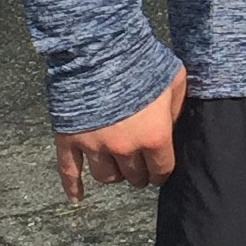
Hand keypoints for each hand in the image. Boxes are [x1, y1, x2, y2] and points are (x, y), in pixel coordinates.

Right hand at [53, 68, 186, 203]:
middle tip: (139, 165)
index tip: (159, 170)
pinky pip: (68, 171)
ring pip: (106, 176)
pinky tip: (76, 199)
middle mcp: (124, 148)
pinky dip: (72, 186)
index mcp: (154, 137)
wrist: (99, 46)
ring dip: (113, 173)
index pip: (161, 170)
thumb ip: (176, 108)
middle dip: (139, 172)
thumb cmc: (142, 59)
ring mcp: (94, 145)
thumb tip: (171, 124)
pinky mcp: (69, 138)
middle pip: (134, 176)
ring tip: (116, 165)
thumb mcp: (175, 79)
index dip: (161, 171)